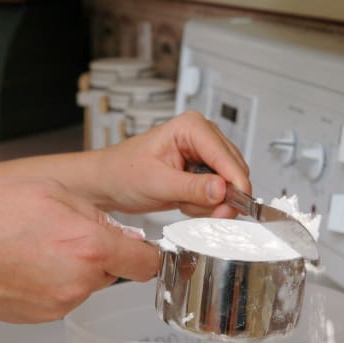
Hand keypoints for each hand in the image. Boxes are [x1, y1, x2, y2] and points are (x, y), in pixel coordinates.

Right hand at [0, 176, 157, 322]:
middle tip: (66, 233)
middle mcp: (77, 283)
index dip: (146, 252)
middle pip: (113, 273)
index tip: (141, 246)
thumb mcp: (51, 191)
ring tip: (35, 245)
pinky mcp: (36, 317)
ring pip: (84, 285)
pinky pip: (60, 297)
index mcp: (89, 248)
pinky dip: (51, 282)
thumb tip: (121, 234)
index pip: (146, 263)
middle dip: (101, 254)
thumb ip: (96, 215)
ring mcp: (56, 305)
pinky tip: (23, 263)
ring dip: (73, 268)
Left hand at [97, 110, 250, 217]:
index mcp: (192, 127)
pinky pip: (217, 194)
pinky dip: (203, 206)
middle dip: (220, 198)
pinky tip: (183, 203)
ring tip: (181, 203)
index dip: (235, 183)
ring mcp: (204, 155)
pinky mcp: (202, 172)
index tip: (236, 207)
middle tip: (206, 214)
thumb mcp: (157, 183)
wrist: (107, 183)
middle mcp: (202, 137)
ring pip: (228, 186)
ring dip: (209, 203)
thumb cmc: (122, 172)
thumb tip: (222, 190)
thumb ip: (192, 187)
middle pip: (234, 172)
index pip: (226, 157)